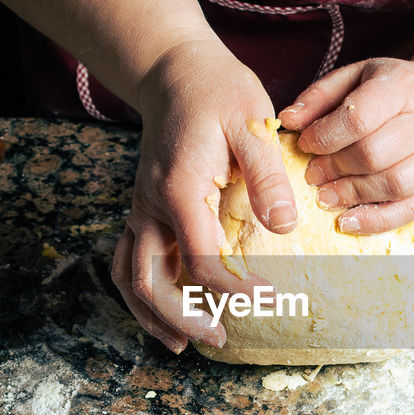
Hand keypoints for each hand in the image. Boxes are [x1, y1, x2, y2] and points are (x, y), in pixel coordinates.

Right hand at [111, 38, 294, 352]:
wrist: (175, 72)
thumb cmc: (218, 93)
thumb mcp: (251, 123)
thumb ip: (267, 175)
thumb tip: (284, 226)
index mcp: (179, 189)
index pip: (201, 259)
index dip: (236, 289)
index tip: (272, 297)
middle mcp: (150, 205)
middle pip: (149, 280)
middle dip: (182, 317)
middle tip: (220, 336)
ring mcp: (141, 210)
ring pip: (129, 276)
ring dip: (152, 314)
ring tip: (183, 343)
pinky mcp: (144, 211)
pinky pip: (129, 261)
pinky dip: (142, 293)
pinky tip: (168, 312)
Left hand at [278, 58, 413, 233]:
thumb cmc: (394, 92)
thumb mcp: (357, 78)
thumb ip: (319, 97)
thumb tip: (287, 121)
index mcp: (402, 86)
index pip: (359, 117)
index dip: (324, 137)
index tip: (305, 145)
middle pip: (374, 154)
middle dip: (335, 168)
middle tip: (312, 175)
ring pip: (394, 185)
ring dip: (352, 195)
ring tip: (325, 196)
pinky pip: (411, 211)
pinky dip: (376, 221)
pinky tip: (347, 221)